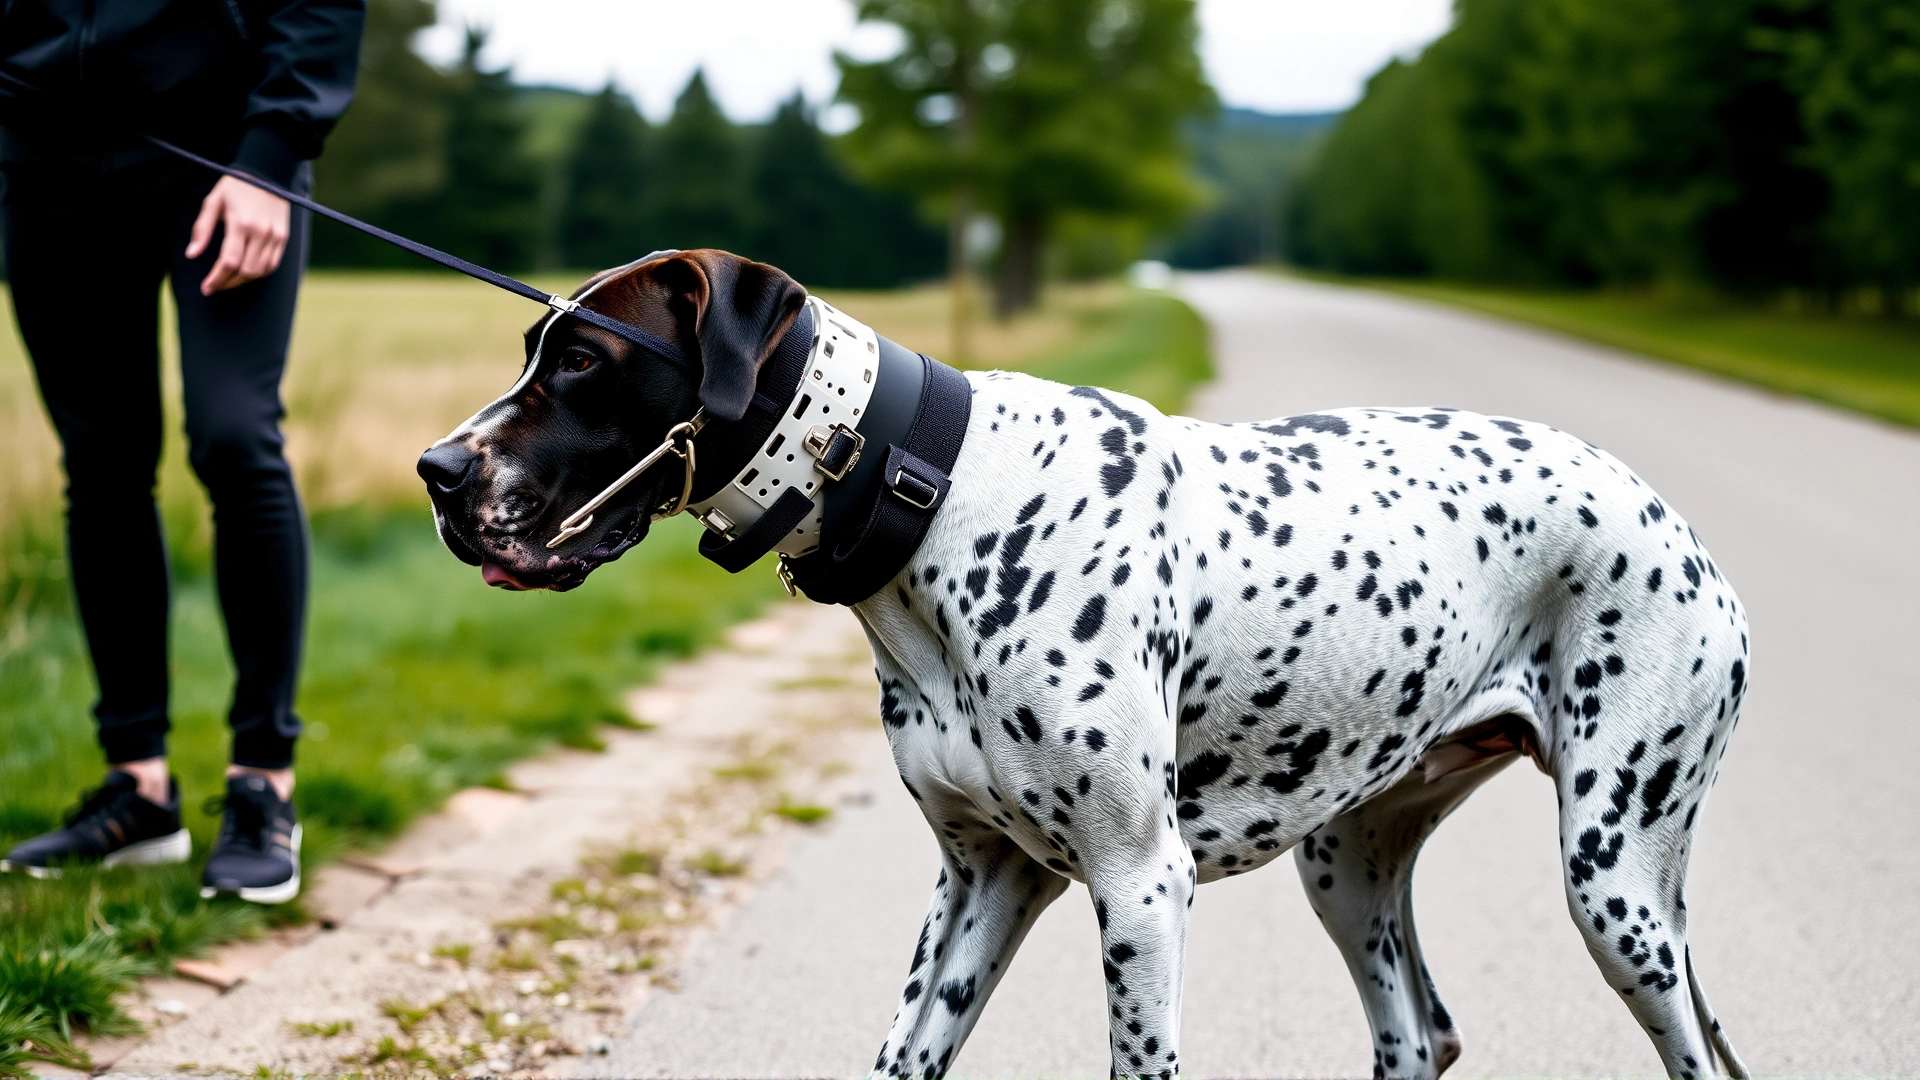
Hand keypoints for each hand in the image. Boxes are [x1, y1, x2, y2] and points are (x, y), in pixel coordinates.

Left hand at [186, 175, 290, 294]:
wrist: (267, 173)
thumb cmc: (235, 187)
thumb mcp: (212, 202)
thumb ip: (202, 229)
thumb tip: (192, 254)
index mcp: (240, 223)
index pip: (228, 262)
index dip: (216, 279)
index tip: (206, 288)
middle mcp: (260, 232)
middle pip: (245, 271)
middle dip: (227, 283)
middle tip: (214, 286)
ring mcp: (275, 236)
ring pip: (259, 272)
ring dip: (242, 281)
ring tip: (228, 280)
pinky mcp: (283, 237)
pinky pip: (272, 265)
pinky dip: (258, 273)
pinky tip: (245, 272)